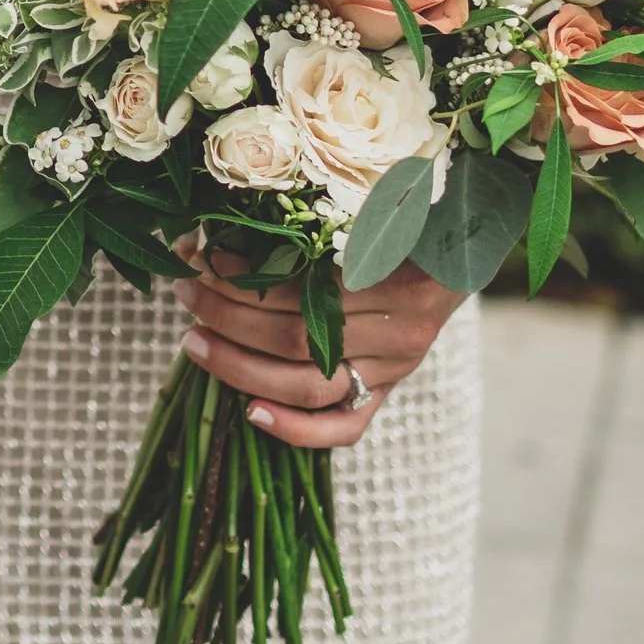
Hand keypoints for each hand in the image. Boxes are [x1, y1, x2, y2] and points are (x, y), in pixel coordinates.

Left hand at [180, 252, 462, 449]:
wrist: (457, 260)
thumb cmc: (401, 228)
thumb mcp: (370, 215)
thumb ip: (313, 227)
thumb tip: (220, 231)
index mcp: (394, 280)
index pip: (299, 289)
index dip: (241, 278)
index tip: (200, 259)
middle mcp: (397, 334)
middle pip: (296, 338)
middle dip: (227, 316)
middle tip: (186, 294)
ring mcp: (392, 372)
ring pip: (307, 385)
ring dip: (239, 367)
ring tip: (194, 341)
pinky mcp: (385, 396)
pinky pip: (342, 428)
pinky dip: (294, 428)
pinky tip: (251, 413)